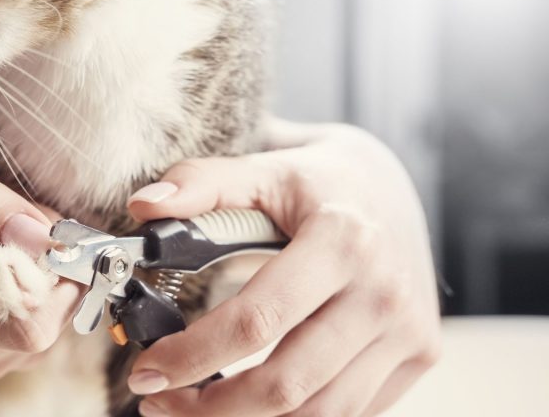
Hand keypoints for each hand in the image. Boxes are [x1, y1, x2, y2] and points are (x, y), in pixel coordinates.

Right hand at [0, 150, 78, 379]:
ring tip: (9, 241)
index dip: (54, 279)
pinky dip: (50, 284)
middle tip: (23, 224)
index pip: (26, 326)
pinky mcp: (8, 352)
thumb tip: (44, 242)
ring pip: (58, 317)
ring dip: (53, 271)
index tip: (44, 230)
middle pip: (49, 321)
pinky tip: (15, 262)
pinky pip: (56, 318)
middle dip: (56, 267)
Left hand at [126, 125, 441, 415]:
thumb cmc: (321, 182)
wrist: (391, 188)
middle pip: (287, 384)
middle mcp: (383, 292)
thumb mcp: (265, 170)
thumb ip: (201, 184)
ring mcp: (409, 330)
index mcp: (341, 241)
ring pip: (320, 413)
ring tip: (195, 409)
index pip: (257, 320)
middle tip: (159, 401)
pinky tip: (252, 404)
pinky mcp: (420, 354)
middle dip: (211, 408)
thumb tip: (142, 207)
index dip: (192, 356)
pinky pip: (351, 411)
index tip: (148, 370)